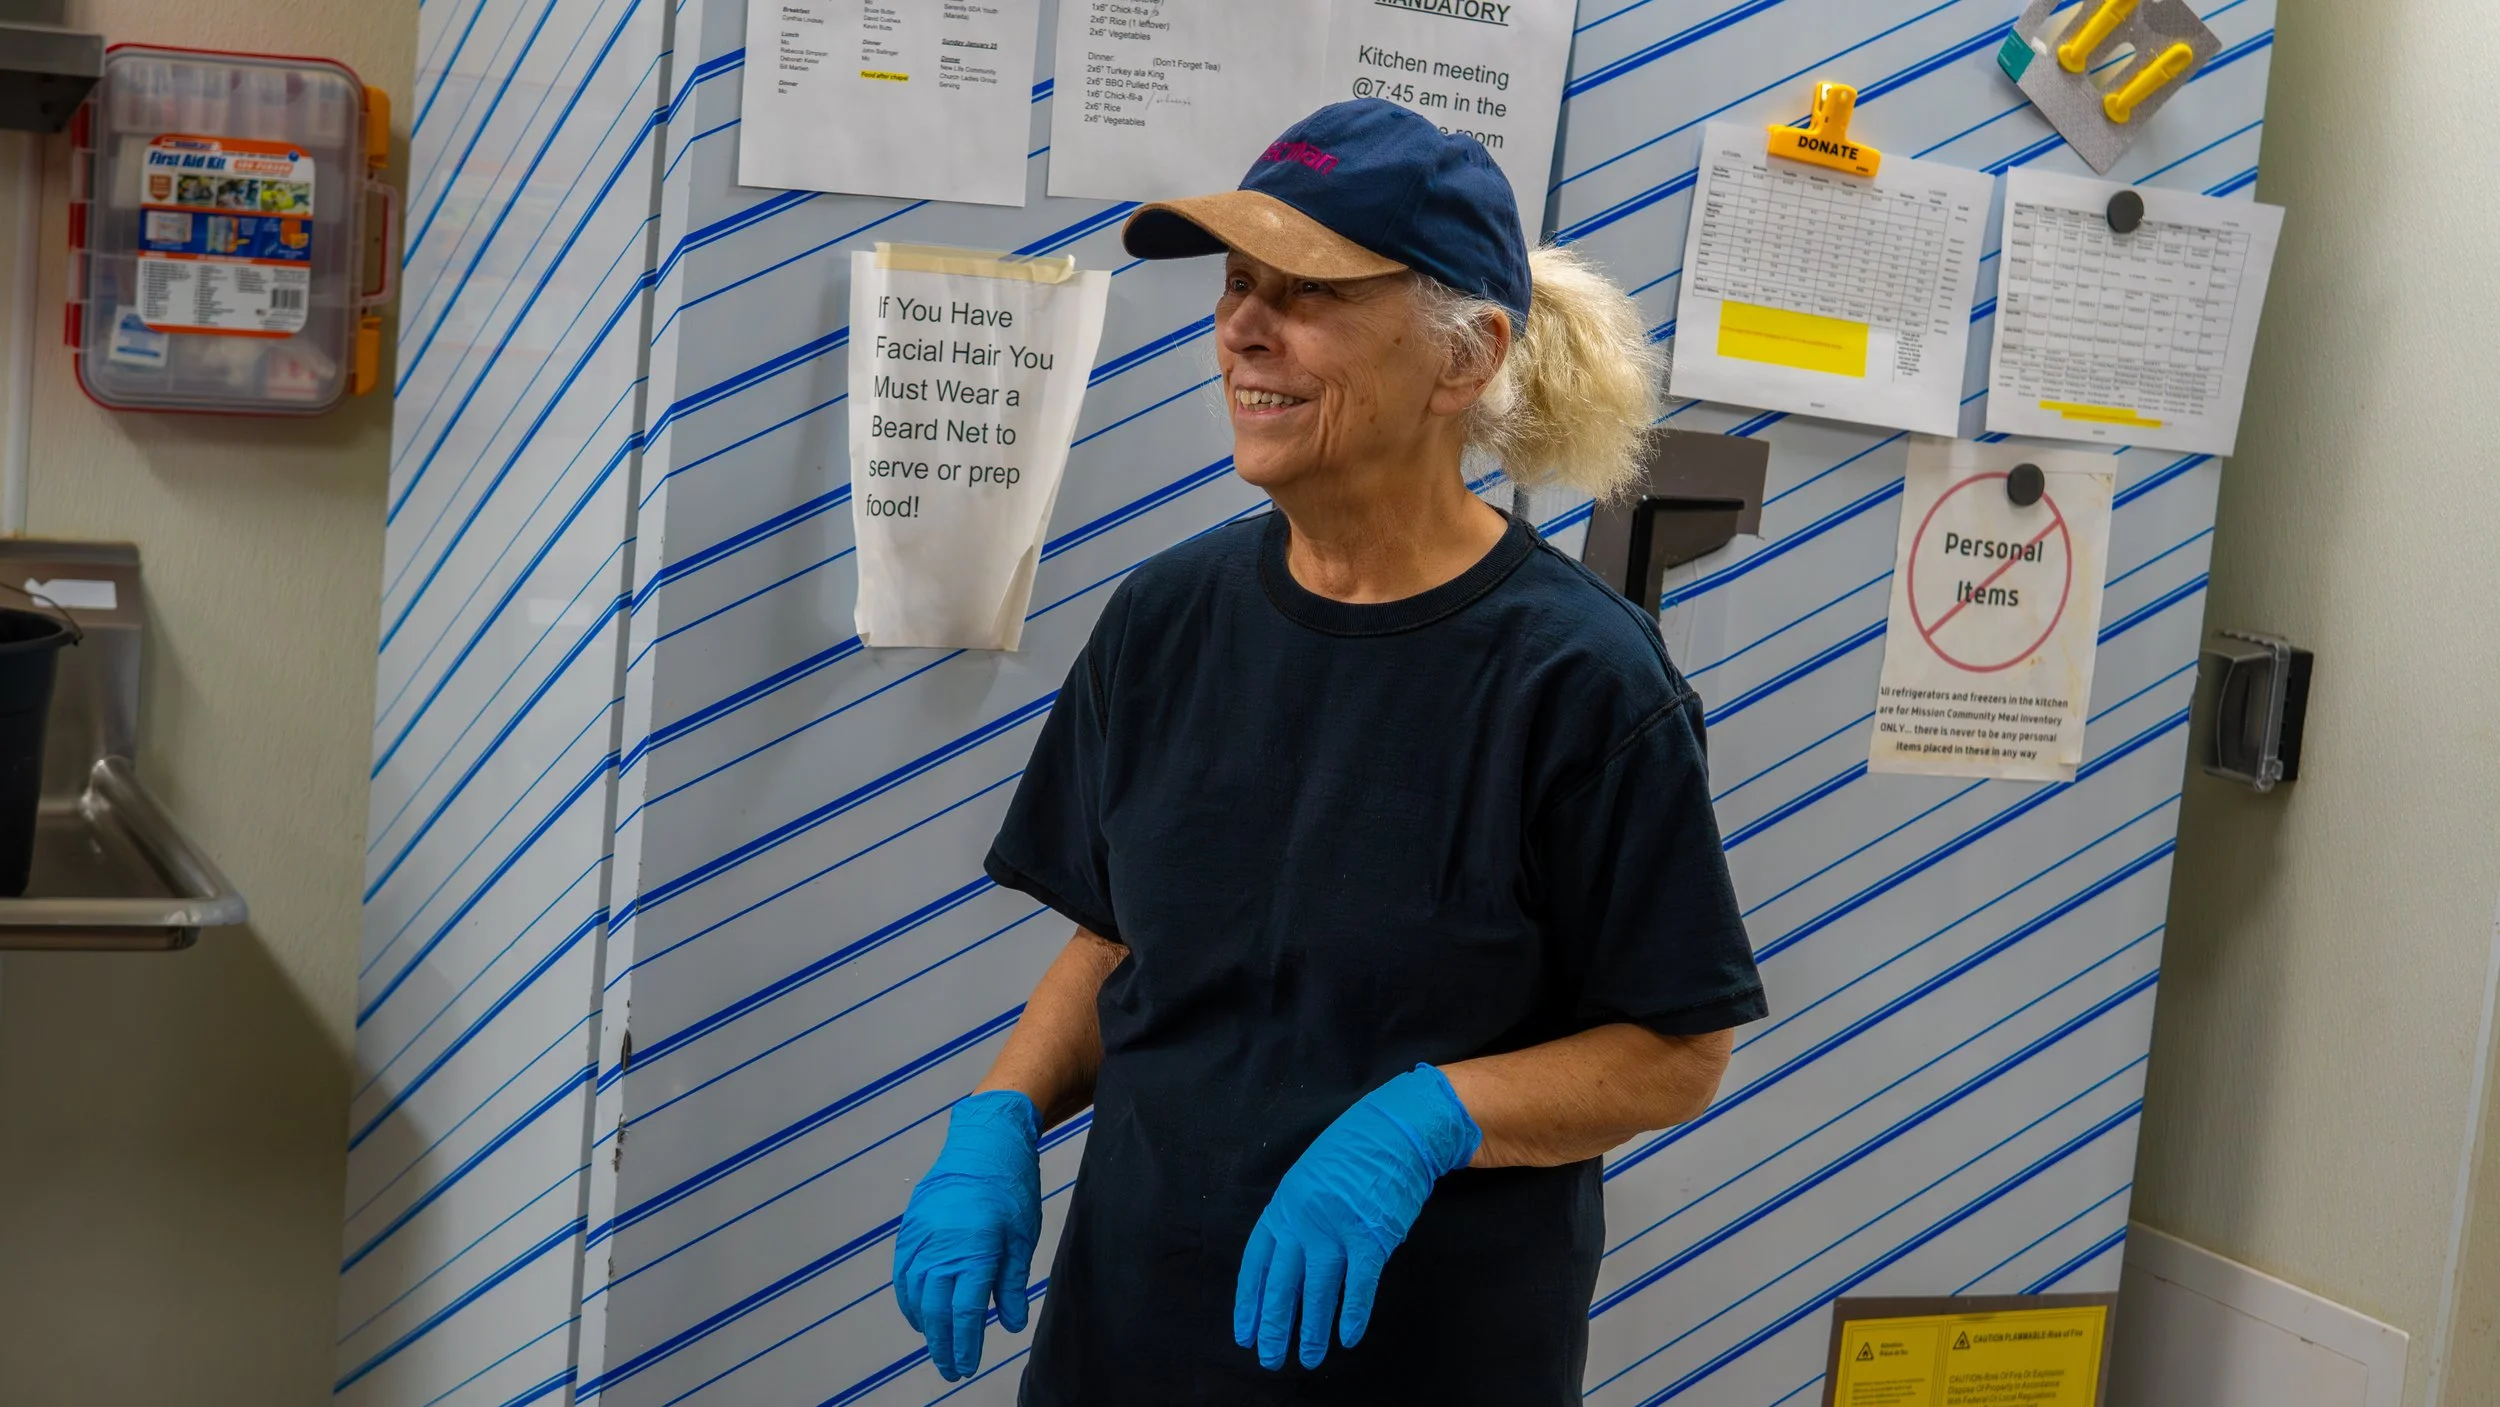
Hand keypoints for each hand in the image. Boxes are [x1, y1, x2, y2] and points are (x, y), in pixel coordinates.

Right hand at [893, 1090, 1041, 1380]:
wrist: (983, 1142)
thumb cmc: (1010, 1187)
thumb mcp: (1021, 1238)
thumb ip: (1011, 1284)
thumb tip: (1010, 1324)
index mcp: (975, 1251)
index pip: (966, 1312)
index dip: (966, 1344)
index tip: (966, 1366)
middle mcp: (942, 1248)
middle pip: (936, 1310)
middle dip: (943, 1344)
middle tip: (950, 1369)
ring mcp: (921, 1238)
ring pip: (915, 1295)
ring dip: (924, 1326)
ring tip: (937, 1345)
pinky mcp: (910, 1229)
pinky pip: (903, 1274)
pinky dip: (908, 1299)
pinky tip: (917, 1314)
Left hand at [1232, 1065, 1480, 1370]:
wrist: (1395, 1131)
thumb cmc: (1351, 1153)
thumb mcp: (1306, 1180)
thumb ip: (1294, 1219)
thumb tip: (1287, 1263)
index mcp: (1283, 1207)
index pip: (1257, 1265)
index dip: (1250, 1303)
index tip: (1245, 1333)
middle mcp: (1303, 1222)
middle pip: (1282, 1286)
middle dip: (1275, 1327)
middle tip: (1271, 1359)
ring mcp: (1337, 1230)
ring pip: (1317, 1292)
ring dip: (1312, 1330)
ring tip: (1308, 1358)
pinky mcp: (1372, 1238)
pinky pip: (1358, 1286)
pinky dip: (1353, 1315)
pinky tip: (1347, 1337)